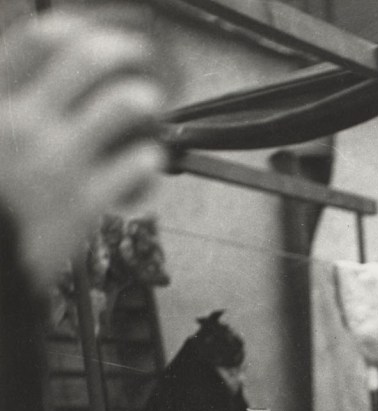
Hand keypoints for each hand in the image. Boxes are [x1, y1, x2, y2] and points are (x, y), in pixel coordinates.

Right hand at [0, 11, 168, 285]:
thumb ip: (9, 106)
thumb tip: (40, 85)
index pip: (38, 38)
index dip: (77, 29)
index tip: (96, 34)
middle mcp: (26, 123)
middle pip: (89, 58)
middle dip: (125, 51)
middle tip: (138, 59)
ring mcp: (60, 161)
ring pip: (125, 104)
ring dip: (146, 101)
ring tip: (148, 109)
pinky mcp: (88, 202)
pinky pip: (140, 164)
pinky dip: (150, 160)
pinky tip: (144, 165)